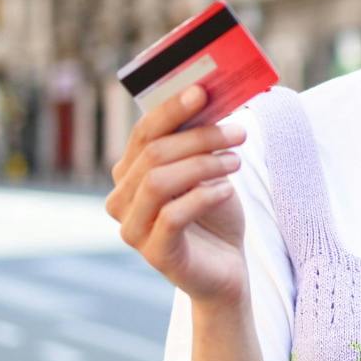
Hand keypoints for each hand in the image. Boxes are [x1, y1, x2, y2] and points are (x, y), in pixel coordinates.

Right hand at [105, 85, 248, 304]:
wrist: (226, 268)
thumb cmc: (214, 214)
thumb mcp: (207, 170)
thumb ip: (198, 140)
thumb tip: (206, 96)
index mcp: (129, 174)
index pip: (143, 133)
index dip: (171, 110)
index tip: (202, 92)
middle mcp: (121, 199)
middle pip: (153, 154)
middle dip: (199, 138)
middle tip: (238, 133)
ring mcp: (133, 229)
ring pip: (159, 181)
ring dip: (203, 165)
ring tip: (236, 161)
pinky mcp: (154, 253)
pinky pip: (172, 216)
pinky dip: (203, 196)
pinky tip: (227, 189)